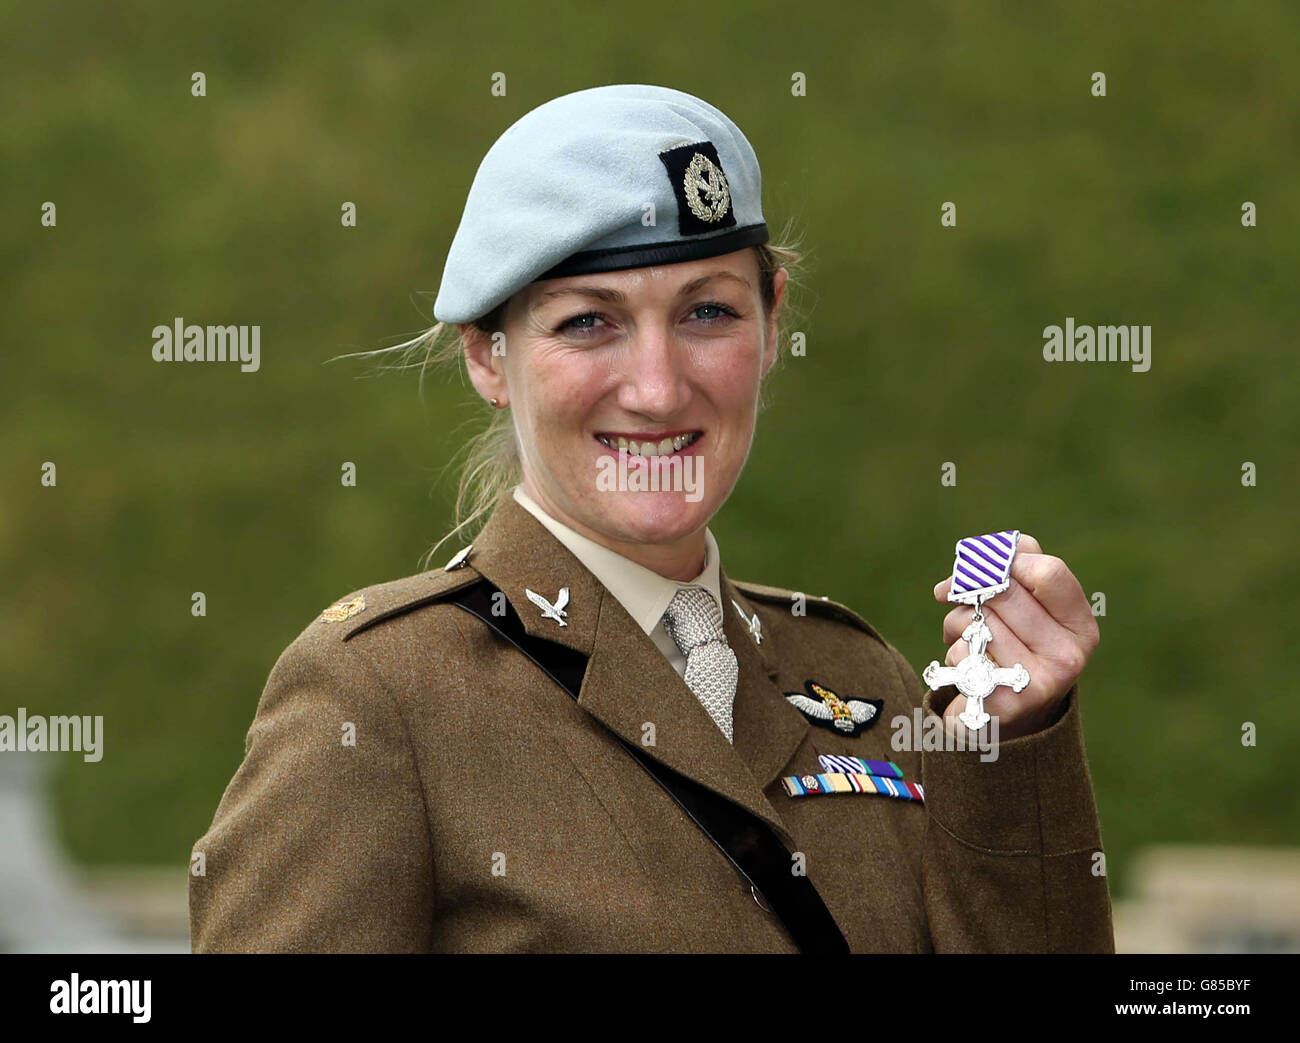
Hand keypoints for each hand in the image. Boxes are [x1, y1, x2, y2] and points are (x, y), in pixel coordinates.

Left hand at [932, 534, 1098, 740]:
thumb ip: (1014, 565)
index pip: (1048, 572)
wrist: (1004, 711)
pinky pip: (962, 651)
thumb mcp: (1028, 602)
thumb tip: (976, 560)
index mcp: (1080, 625)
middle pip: (1005, 593)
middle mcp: (1069, 656)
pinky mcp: (1004, 703)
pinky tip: (970, 666)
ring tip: (972, 639)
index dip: (1009, 560)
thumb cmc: (1014, 640)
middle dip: (974, 590)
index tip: (988, 566)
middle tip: (963, 599)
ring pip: (976, 620)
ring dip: (958, 623)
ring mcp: (1039, 682)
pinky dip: (955, 651)